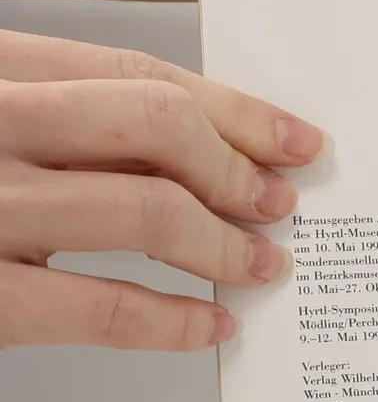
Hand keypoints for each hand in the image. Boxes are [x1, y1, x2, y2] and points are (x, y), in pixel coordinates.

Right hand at [0, 30, 324, 351]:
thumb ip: (59, 121)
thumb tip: (195, 151)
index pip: (134, 75)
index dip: (231, 109)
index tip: (293, 139)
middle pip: (154, 127)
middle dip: (235, 168)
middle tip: (278, 203)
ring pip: (144, 211)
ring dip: (223, 244)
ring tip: (258, 263)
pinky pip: (103, 305)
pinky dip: (174, 319)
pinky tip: (209, 325)